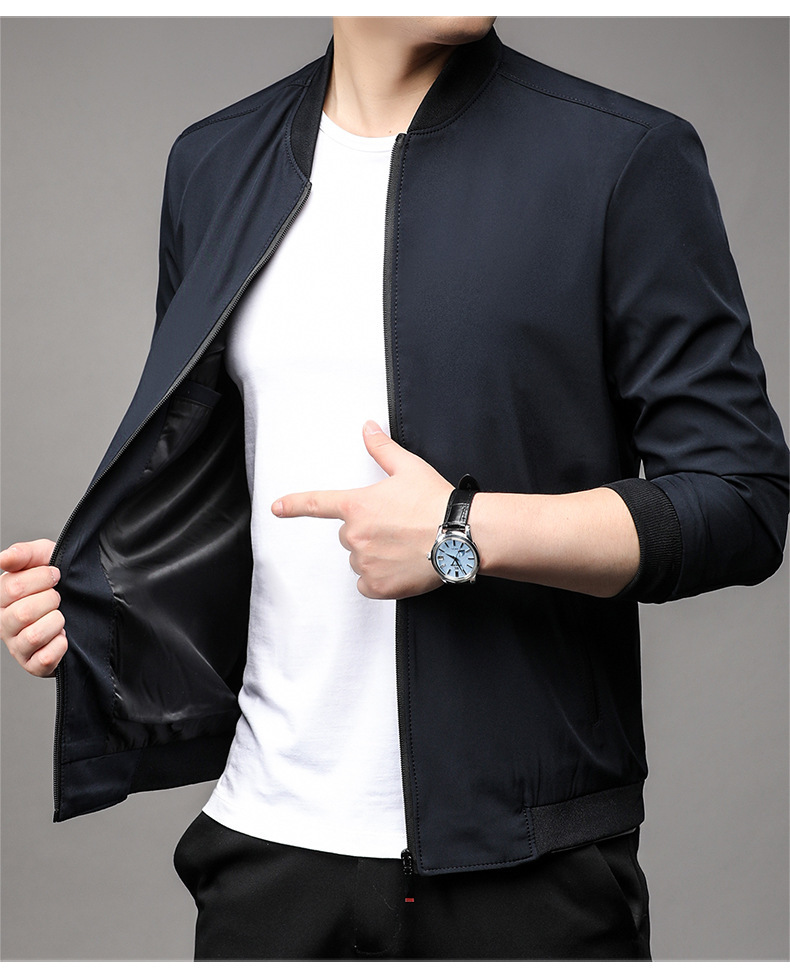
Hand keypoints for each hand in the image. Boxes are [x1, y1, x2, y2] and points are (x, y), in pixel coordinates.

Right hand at [0, 539, 66, 676]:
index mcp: (1, 598)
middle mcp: (4, 624)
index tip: (55, 575)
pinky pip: (45, 658)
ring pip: (33, 636)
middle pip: (22, 614)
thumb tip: (2, 559)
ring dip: (56, 622)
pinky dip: (60, 645)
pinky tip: (63, 636)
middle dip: (50, 600)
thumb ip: (22, 554)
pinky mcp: (34, 665)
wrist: (82, 602)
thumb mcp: (43, 557)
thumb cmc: (57, 580)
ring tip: (60, 617)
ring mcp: (18, 647)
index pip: (12, 588)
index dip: (42, 577)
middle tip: (58, 598)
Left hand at [272, 421, 450, 598]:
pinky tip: (400, 568)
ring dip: (375, 556)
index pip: (316, 504)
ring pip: (360, 560)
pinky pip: (367, 585)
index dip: (293, 505)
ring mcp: (364, 562)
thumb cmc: (436, 502)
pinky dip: (380, 580)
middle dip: (368, 532)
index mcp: (357, 505)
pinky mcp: (377, 585)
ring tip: (404, 547)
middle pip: (350, 535)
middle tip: (397, 528)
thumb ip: (382, 449)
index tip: (276, 508)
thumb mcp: (408, 468)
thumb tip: (368, 428)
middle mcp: (355, 535)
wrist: (459, 534)